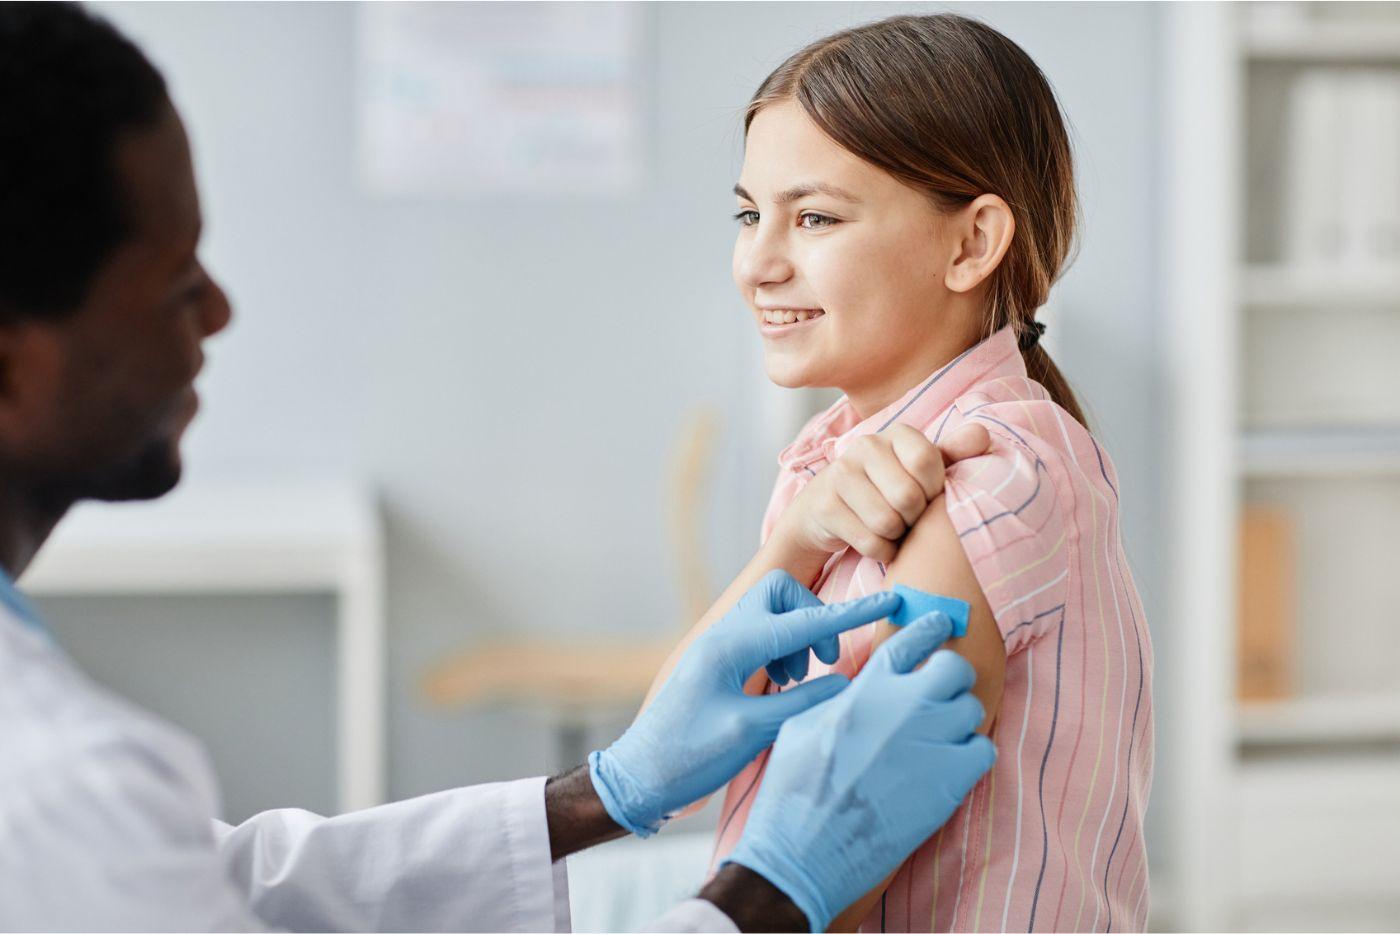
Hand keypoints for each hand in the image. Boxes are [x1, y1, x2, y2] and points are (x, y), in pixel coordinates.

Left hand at [587, 570, 900, 836]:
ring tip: (796, 681)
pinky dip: (781, 654)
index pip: (802, 621)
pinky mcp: (717, 665)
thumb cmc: (687, 759)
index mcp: (731, 648)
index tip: (889, 597)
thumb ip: (801, 703)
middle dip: (812, 618)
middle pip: (781, 595)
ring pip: (772, 616)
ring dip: (796, 640)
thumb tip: (844, 683)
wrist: (638, 777)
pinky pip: (760, 638)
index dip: (850, 613)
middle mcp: (722, 638)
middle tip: (823, 662)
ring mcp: (718, 649)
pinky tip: (778, 687)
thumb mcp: (751, 733)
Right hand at [724, 611, 996, 932]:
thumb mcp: (802, 725)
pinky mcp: (950, 780)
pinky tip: (949, 769)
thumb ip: (839, 697)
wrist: (804, 850)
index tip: (943, 624)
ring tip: (936, 742)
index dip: (931, 627)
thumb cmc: (793, 790)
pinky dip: (971, 756)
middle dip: (950, 678)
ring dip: (959, 721)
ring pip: (972, 708)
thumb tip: (859, 688)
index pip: (911, 640)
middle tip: (939, 698)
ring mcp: (930, 741)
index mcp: (865, 688)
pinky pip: (983, 749)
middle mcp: (903, 705)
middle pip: (954, 667)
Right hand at [768, 423, 990, 569]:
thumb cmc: (887, 488)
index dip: (932, 489)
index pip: (926, 461)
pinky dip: (881, 552)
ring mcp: (840, 474)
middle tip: (908, 518)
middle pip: (907, 497)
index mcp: (896, 434)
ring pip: (887, 522)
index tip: (927, 496)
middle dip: (913, 518)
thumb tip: (983, 434)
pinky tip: (876, 542)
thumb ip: (954, 454)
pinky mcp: (825, 506)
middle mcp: (865, 446)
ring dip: (896, 537)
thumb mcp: (921, 470)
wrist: (828, 508)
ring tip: (892, 529)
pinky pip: (869, 542)